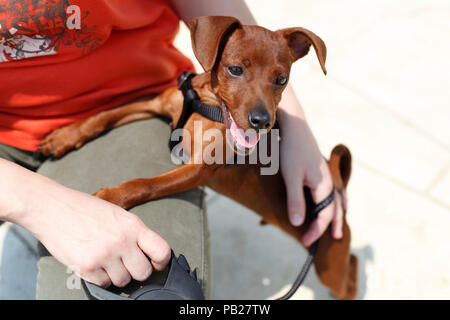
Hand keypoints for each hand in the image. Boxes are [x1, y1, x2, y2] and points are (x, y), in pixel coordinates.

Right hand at [15, 172, 170, 287]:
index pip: (162, 251)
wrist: (52, 208)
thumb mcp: (117, 214)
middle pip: (143, 272)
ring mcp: (105, 255)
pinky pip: (104, 284)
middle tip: (127, 264)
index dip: (161, 262)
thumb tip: (147, 253)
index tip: (156, 264)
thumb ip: (134, 233)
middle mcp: (122, 241)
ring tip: (106, 259)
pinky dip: (100, 277)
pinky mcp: (87, 267)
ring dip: (117, 275)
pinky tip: (94, 262)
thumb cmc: (83, 209)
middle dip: (137, 271)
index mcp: (133, 226)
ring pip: (123, 281)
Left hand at [277, 86, 344, 245]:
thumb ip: (295, 200)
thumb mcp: (291, 177)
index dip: (316, 231)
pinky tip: (334, 197)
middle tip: (335, 239)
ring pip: (336, 198)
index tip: (305, 242)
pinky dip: (336, 198)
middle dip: (331, 225)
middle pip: (334, 208)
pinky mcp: (318, 167)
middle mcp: (328, 181)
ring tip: (338, 223)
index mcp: (323, 186)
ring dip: (336, 212)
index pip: (324, 215)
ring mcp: (325, 174)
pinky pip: (332, 188)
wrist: (294, 126)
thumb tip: (298, 223)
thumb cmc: (291, 151)